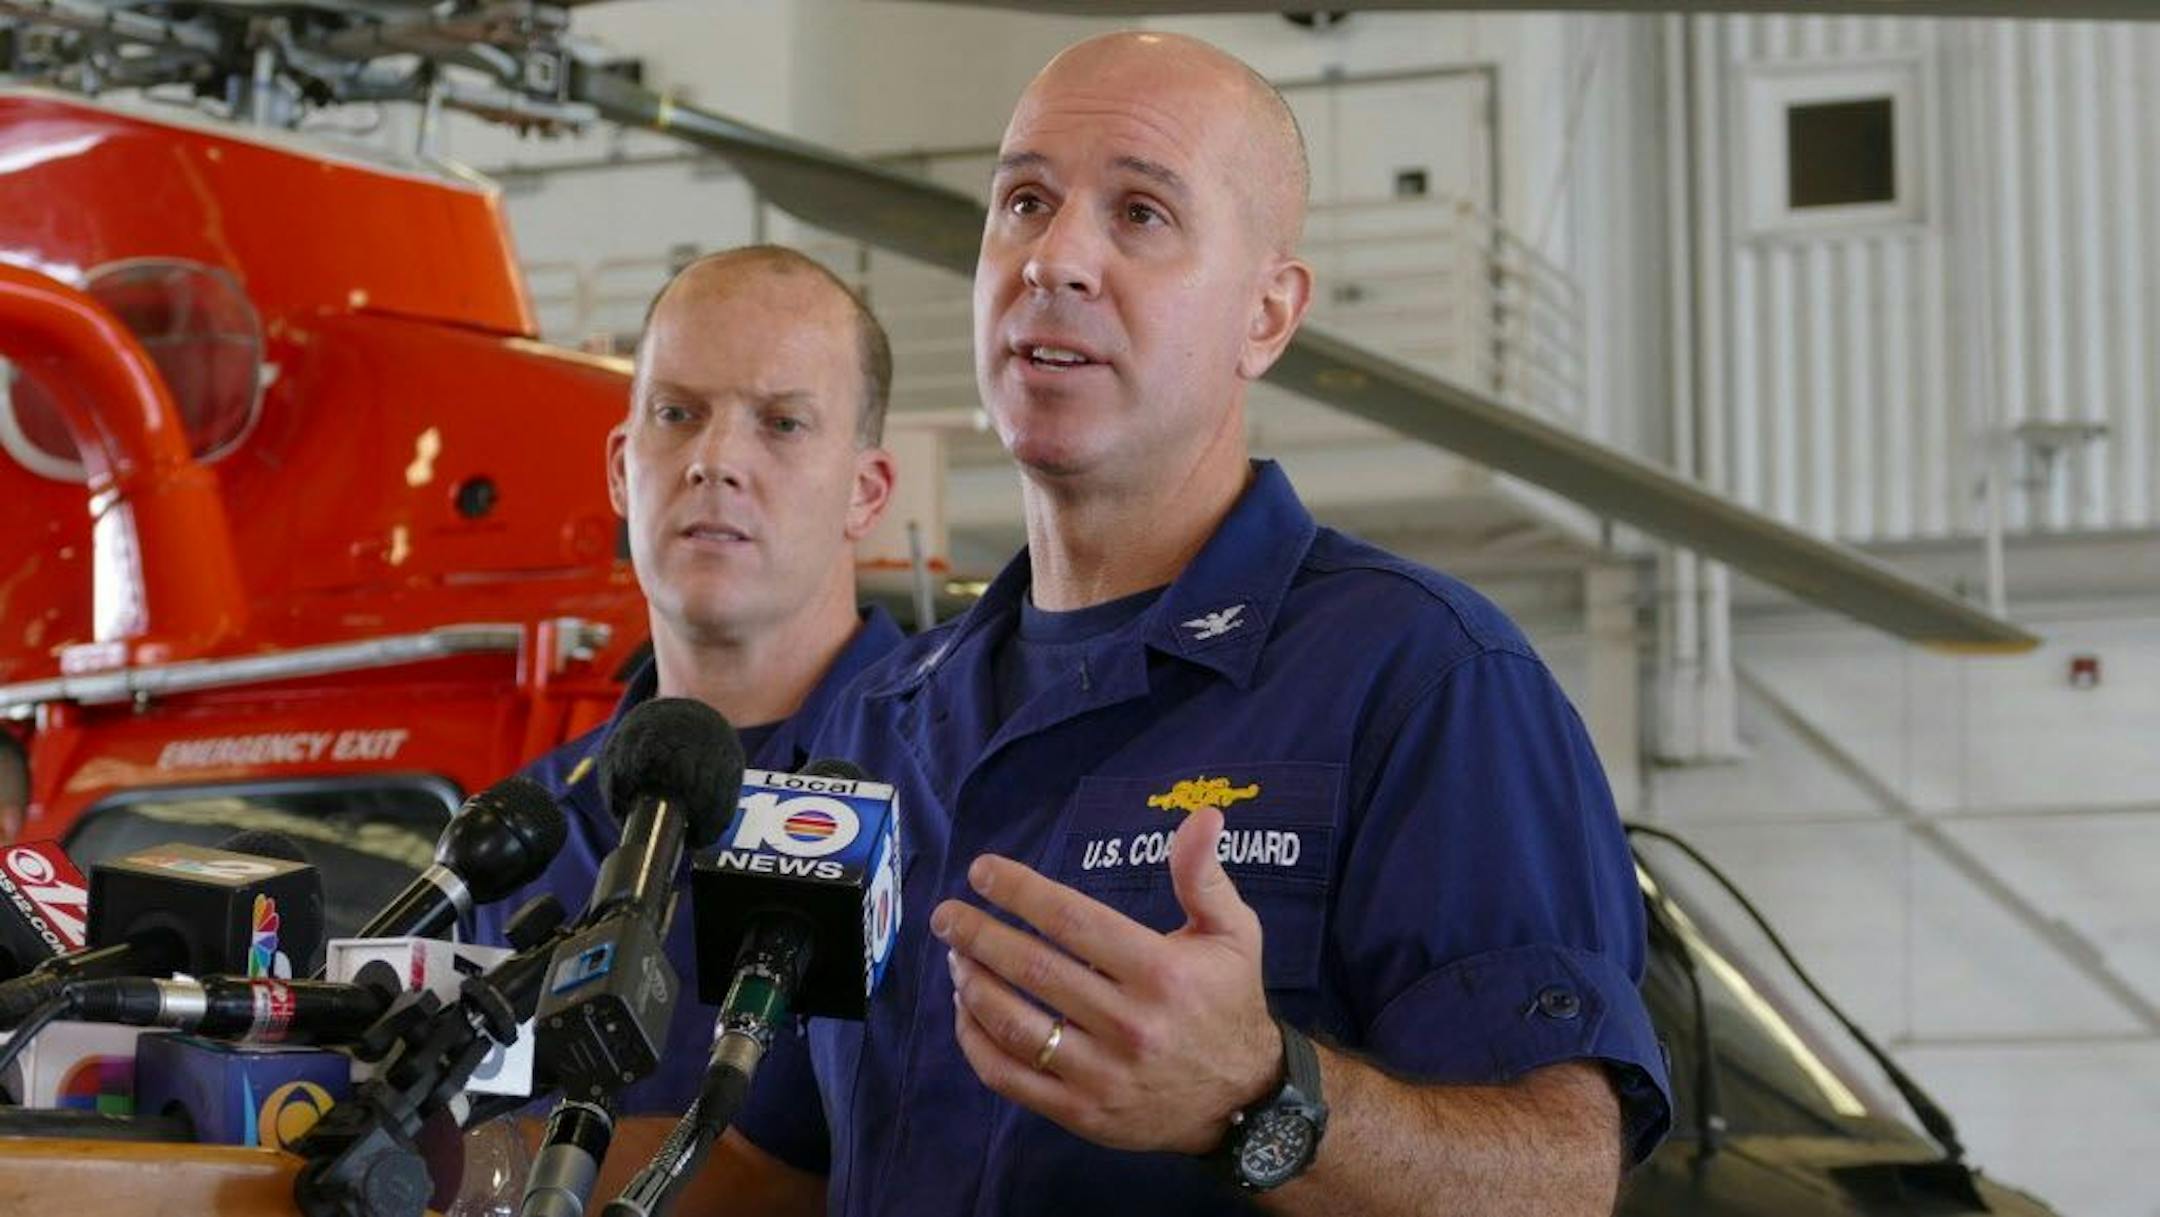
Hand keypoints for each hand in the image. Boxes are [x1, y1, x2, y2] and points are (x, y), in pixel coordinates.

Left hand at [930, 806, 1282, 1154]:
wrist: (1243, 1100)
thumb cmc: (1228, 1001)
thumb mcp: (1233, 933)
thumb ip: (1203, 876)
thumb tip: (1203, 815)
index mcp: (1162, 973)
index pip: (1073, 922)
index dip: (1020, 892)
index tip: (982, 872)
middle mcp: (1130, 1025)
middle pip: (1034, 970)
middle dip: (978, 935)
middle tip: (946, 914)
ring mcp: (1103, 1074)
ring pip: (1015, 1025)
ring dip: (973, 985)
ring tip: (955, 956)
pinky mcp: (1082, 1112)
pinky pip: (1010, 1077)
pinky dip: (975, 1042)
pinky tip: (965, 1010)